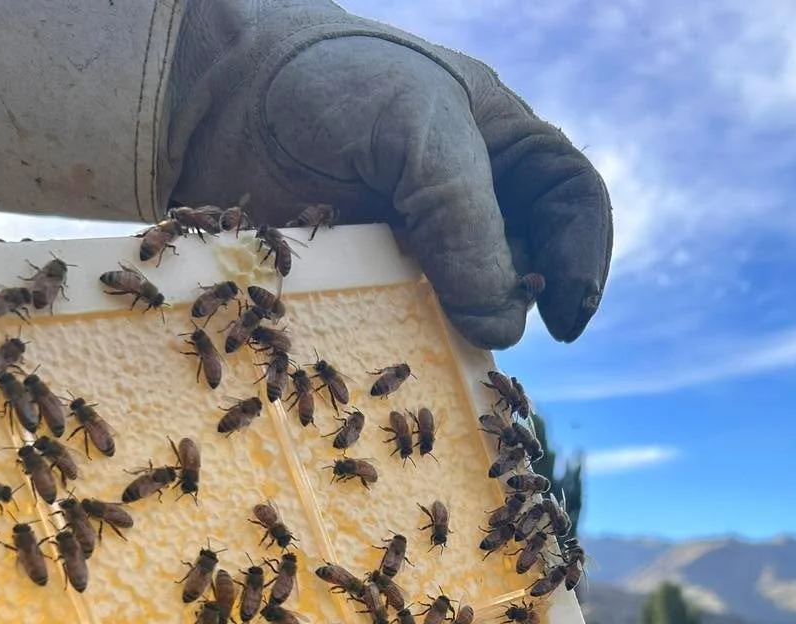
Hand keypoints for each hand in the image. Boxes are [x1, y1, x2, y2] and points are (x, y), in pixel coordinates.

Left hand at [170, 5, 611, 349]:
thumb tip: (499, 327)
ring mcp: (417, 253)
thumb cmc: (329, 87)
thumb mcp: (416, 129)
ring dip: (459, 343)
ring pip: (464, 315)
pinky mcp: (366, 291)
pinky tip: (390, 363)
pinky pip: (402, 335)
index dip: (583, 262)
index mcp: (502, 149)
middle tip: (483, 328)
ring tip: (436, 353)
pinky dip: (404, 355)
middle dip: (514, 307)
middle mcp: (468, 207)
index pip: (573, 205)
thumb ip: (465, 219)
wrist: (212, 99)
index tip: (565, 322)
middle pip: (525, 272)